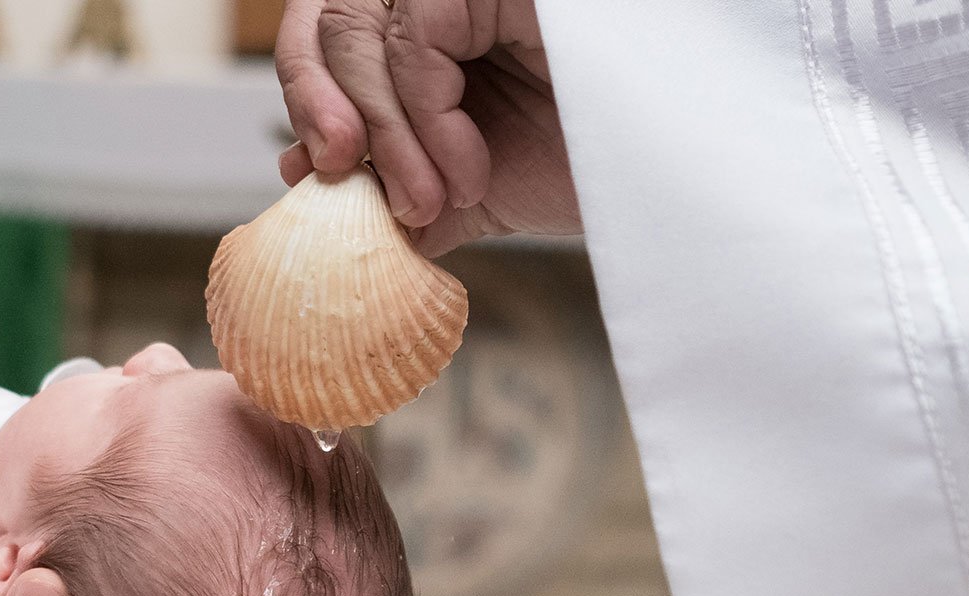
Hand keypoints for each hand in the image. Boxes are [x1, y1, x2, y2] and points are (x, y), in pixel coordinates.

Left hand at [275, 0, 580, 255]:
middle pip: (329, 20)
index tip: (314, 173)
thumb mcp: (467, 185)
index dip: (304, 94)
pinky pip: (416, 38)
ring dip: (386, 136)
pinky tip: (468, 171)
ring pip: (362, 32)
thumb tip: (299, 174)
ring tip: (432, 201)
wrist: (669, 180)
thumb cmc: (585, 166)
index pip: (326, 30)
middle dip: (325, 110)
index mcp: (431, 24)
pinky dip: (425, 120)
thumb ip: (390, 182)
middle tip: (342, 180)